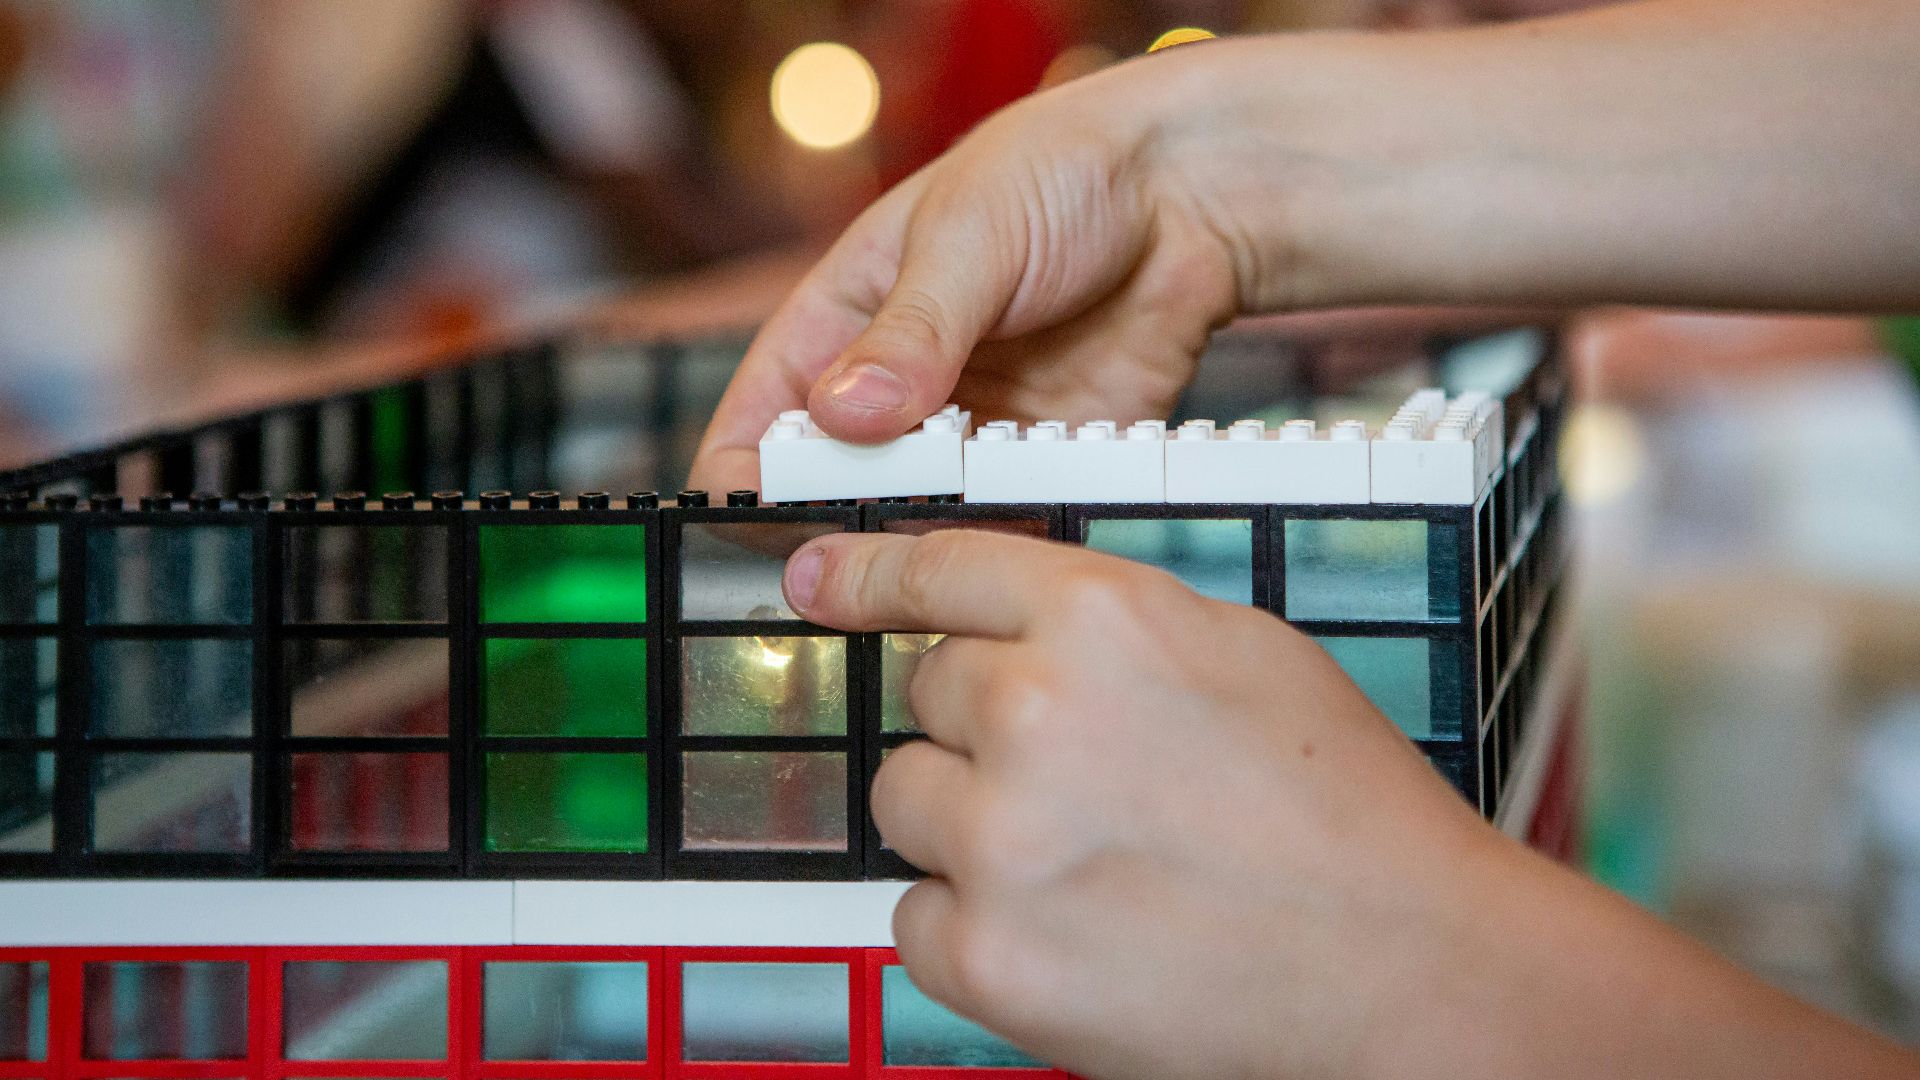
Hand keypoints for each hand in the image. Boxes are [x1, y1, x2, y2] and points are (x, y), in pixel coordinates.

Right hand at [689, 47, 1248, 492]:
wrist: (1190, 189)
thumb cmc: (1062, 173)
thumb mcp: (970, 235)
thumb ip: (912, 330)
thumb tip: (842, 414)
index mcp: (844, 319)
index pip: (761, 412)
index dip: (745, 470)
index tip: (754, 511)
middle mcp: (895, 388)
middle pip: (833, 484)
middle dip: (836, 516)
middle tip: (858, 538)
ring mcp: (969, 431)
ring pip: (917, 516)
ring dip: (922, 537)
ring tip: (939, 541)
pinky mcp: (1041, 461)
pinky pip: (1006, 520)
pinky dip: (1003, 540)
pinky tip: (1009, 546)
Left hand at [781, 527, 1498, 1078]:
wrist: (1409, 970)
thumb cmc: (1345, 811)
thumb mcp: (1240, 652)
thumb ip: (1109, 623)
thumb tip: (1004, 621)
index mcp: (1104, 619)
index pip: (937, 569)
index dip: (868, 574)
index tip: (816, 580)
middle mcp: (1037, 712)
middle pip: (923, 692)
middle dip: (980, 727)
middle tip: (1078, 779)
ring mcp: (1004, 841)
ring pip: (903, 799)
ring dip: (965, 822)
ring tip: (1082, 859)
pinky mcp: (988, 959)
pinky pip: (910, 918)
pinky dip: (970, 926)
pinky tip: (1068, 928)